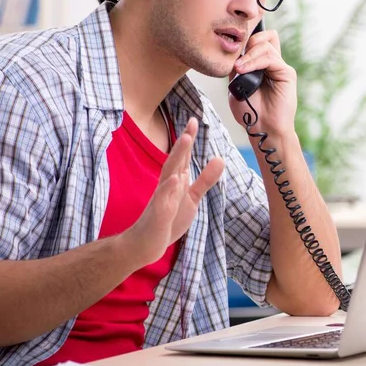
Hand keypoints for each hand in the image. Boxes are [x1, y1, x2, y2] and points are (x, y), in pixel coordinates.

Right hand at [120, 118, 224, 267]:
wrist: (146, 245)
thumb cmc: (168, 219)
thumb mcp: (192, 198)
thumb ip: (205, 179)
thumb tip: (220, 158)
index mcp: (176, 181)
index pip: (183, 157)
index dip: (188, 139)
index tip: (194, 120)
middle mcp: (167, 186)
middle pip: (175, 160)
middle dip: (184, 142)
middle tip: (192, 123)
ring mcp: (161, 199)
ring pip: (169, 175)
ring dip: (176, 157)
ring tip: (185, 140)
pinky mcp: (158, 214)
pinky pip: (163, 200)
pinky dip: (168, 189)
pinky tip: (175, 179)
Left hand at [228, 27, 296, 135]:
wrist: (262, 128)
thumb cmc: (249, 111)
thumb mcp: (235, 85)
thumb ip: (237, 67)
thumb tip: (235, 53)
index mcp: (261, 65)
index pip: (257, 40)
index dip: (245, 40)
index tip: (231, 51)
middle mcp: (272, 63)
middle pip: (263, 37)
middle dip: (246, 44)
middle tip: (236, 61)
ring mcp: (280, 67)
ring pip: (265, 44)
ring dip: (248, 55)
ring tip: (239, 69)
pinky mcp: (287, 73)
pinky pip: (270, 58)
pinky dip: (255, 61)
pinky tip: (244, 70)